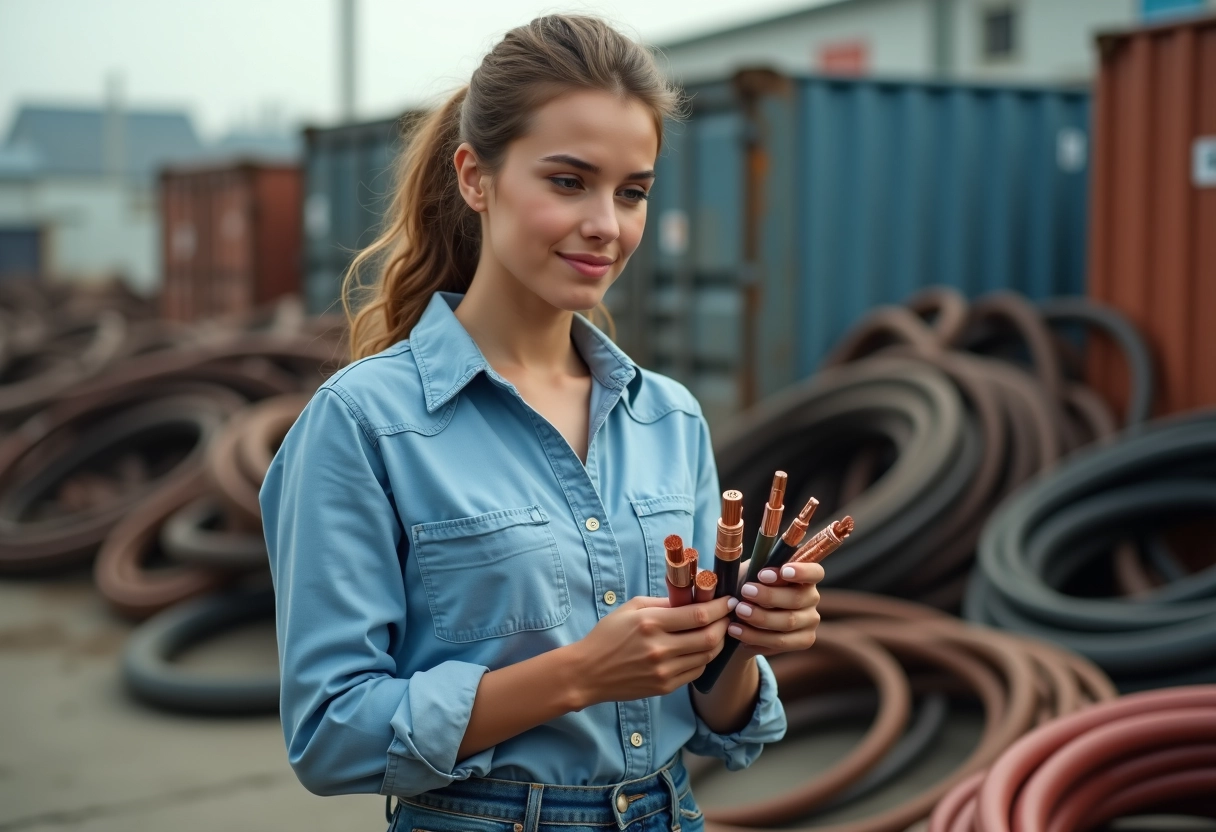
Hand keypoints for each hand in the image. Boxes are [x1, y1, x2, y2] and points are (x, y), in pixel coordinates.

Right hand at [570, 594, 732, 706]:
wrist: (588, 672)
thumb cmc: (608, 635)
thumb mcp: (631, 608)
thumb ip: (663, 603)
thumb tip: (692, 597)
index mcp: (651, 623)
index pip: (698, 615)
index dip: (720, 607)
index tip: (729, 600)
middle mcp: (660, 648)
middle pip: (709, 637)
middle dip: (724, 624)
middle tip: (728, 616)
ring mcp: (664, 671)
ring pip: (707, 656)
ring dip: (718, 642)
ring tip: (718, 630)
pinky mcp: (665, 687)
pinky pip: (696, 671)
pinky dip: (705, 658)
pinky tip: (702, 649)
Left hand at [728, 561, 823, 656]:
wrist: (742, 618)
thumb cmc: (749, 587)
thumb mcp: (751, 573)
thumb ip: (757, 569)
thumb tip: (757, 571)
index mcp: (804, 576)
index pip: (815, 573)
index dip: (802, 572)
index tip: (783, 571)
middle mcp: (812, 598)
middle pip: (797, 598)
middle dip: (769, 595)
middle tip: (745, 591)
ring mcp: (810, 621)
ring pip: (788, 622)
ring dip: (760, 617)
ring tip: (738, 611)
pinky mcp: (804, 640)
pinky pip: (780, 642)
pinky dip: (755, 637)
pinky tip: (737, 630)